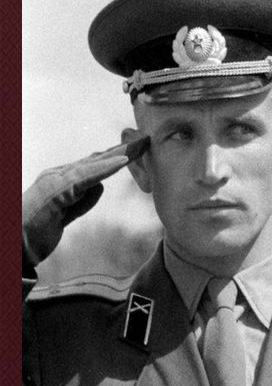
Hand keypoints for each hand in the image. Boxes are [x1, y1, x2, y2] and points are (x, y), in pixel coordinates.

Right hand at [22, 137, 149, 267]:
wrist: (13, 244)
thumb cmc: (35, 232)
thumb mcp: (66, 215)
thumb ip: (82, 200)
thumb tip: (100, 186)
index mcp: (60, 180)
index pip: (91, 165)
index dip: (113, 157)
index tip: (135, 150)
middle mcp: (57, 175)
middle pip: (95, 160)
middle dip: (121, 150)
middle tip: (144, 140)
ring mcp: (55, 180)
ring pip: (93, 164)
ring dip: (118, 154)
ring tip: (140, 146)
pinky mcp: (56, 191)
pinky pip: (86, 177)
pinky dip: (105, 167)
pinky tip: (122, 161)